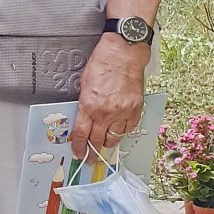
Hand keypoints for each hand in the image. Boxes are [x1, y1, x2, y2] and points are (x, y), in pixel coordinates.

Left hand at [69, 34, 149, 160]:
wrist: (123, 55)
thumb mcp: (84, 83)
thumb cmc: (102, 64)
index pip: (81, 134)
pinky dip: (122, 132)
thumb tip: (84, 116)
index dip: (78, 147)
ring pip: (114, 138)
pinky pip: (128, 129)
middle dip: (92, 152)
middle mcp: (105, 113)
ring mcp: (122, 113)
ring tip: (104, 146)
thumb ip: (84, 102)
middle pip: (97, 140)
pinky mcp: (135, 111)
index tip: (78, 153)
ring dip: (107, 143)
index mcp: (88, 105)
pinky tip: (118, 132)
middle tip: (90, 158)